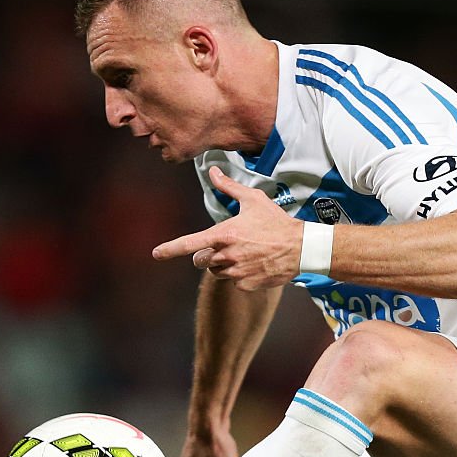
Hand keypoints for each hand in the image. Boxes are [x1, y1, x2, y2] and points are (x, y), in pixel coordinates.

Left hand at [152, 167, 303, 290]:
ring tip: (244, 253)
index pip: (190, 243)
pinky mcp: (246, 285)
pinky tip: (255, 264)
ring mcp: (236, 272)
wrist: (301, 248)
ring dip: (223, 265)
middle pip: (201, 261)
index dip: (170, 249)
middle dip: (206, 255)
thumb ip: (229, 187)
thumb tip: (213, 171)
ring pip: (217, 272)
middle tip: (224, 246)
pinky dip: (240, 275)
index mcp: (224, 234)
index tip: (156, 253)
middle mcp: (227, 255)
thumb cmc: (276, 221)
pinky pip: (234, 282)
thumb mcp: (253, 200)